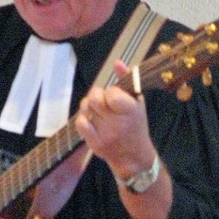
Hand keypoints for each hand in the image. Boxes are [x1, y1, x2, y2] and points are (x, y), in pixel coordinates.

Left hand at [75, 60, 155, 178]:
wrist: (134, 157)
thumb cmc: (135, 124)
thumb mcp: (138, 102)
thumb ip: (127, 80)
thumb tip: (117, 62)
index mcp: (131, 111)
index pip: (112, 93)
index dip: (110, 91)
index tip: (115, 96)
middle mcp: (118, 123)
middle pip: (95, 99)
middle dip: (96, 95)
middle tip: (103, 100)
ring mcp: (106, 134)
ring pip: (86, 109)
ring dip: (89, 106)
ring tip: (98, 110)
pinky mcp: (95, 143)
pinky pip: (80, 123)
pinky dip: (83, 118)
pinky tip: (91, 120)